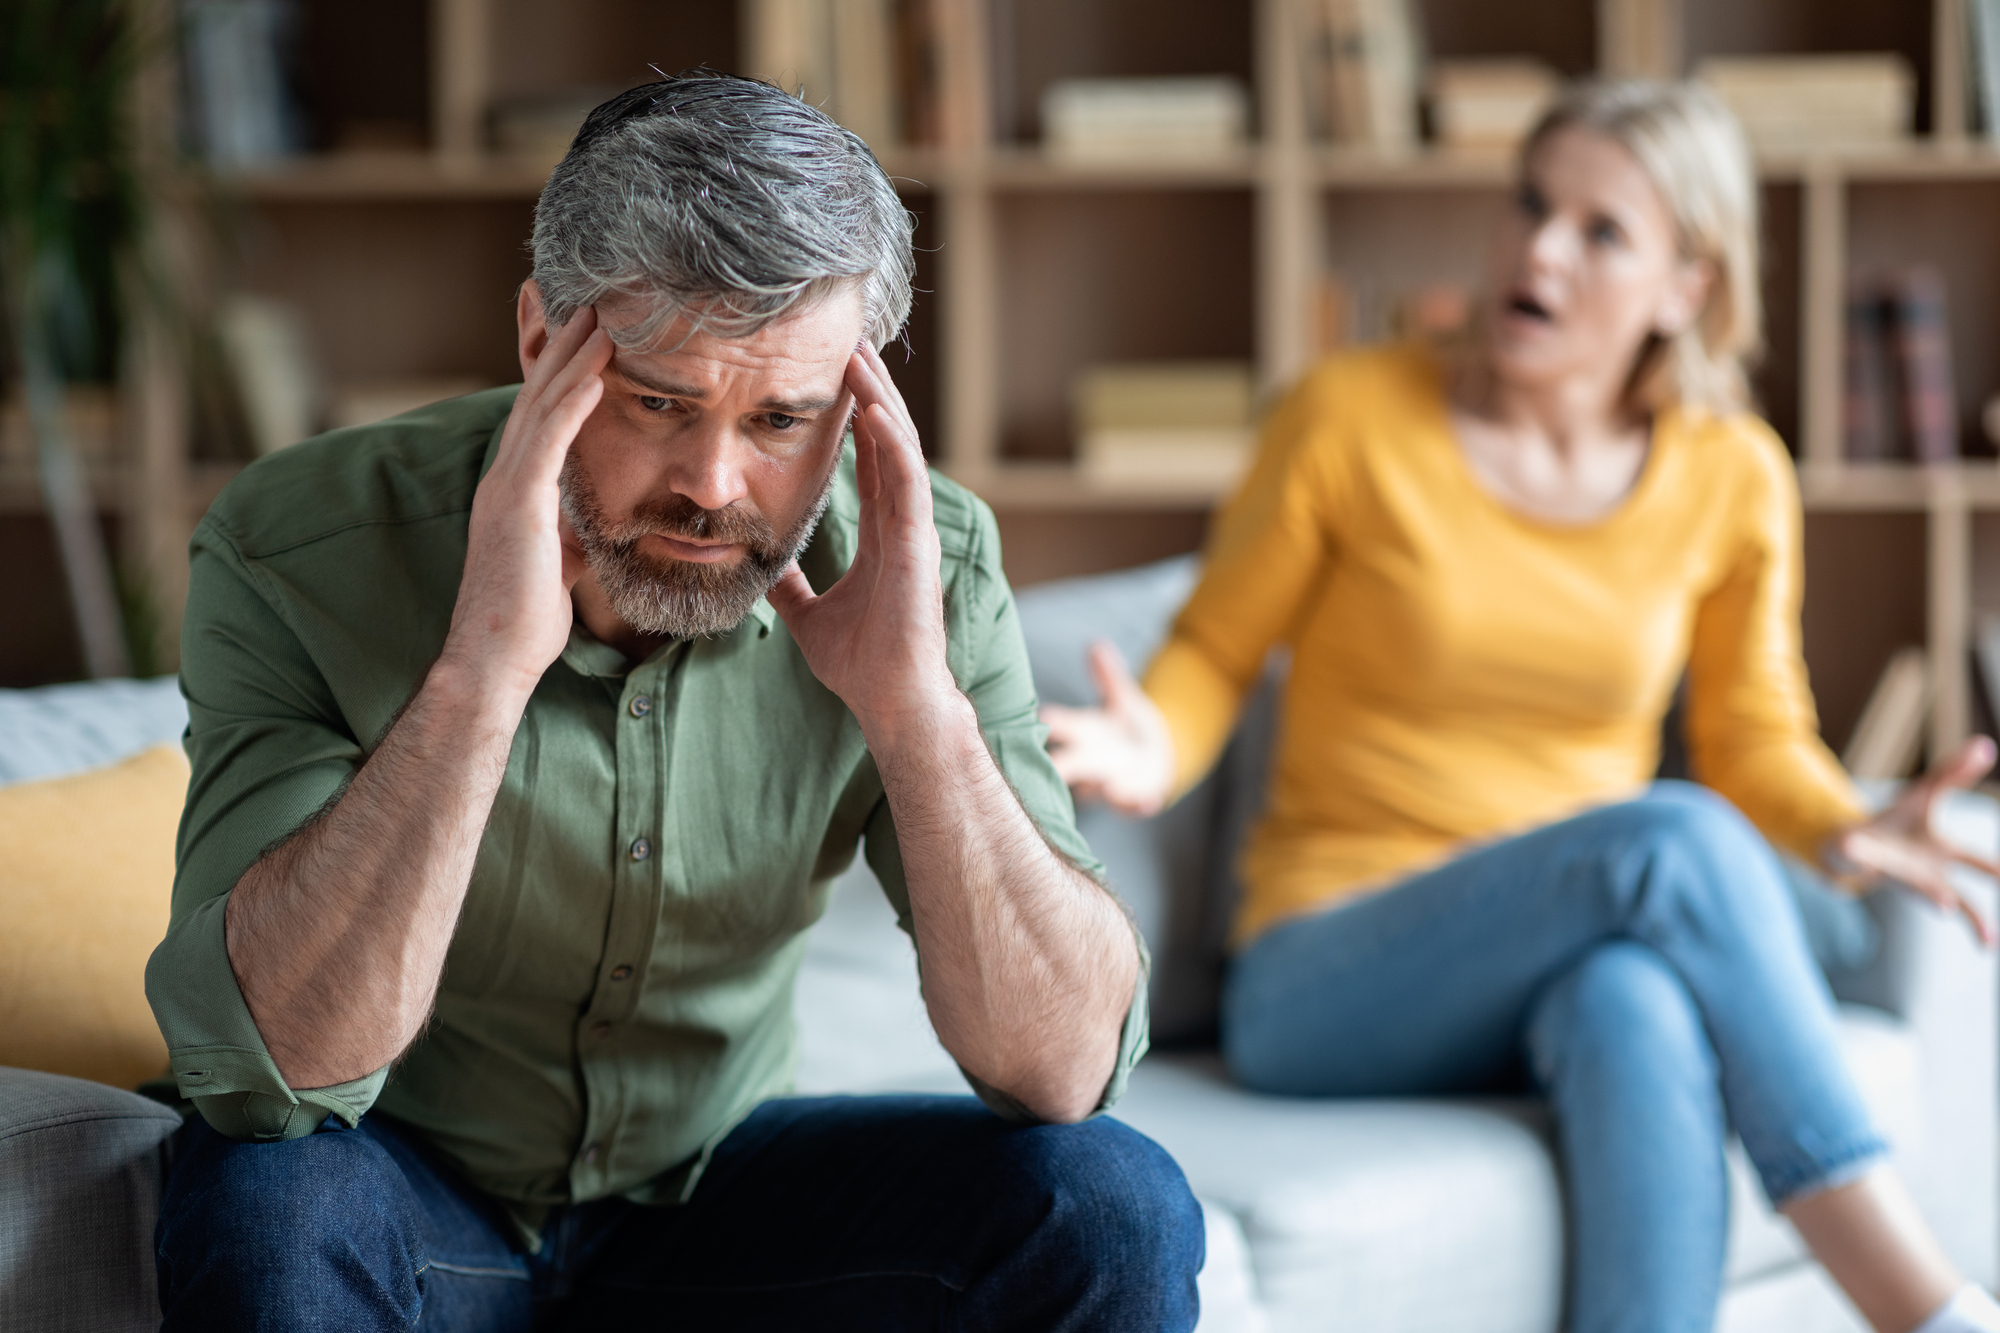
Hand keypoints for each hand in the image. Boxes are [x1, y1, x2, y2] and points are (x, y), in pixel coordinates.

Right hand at [437, 303, 610, 701]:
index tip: (585, 339)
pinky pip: (550, 438)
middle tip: (589, 303)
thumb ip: (569, 536)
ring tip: (601, 318)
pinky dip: (573, 400)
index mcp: (513, 490)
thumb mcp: (557, 565)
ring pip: (543, 406)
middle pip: (536, 397)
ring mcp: (508, 487)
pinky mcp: (520, 504)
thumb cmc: (524, 623)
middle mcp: (504, 479)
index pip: (539, 419)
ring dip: (573, 358)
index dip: (560, 376)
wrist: (493, 659)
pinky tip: (597, 371)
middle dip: (562, 348)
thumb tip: (590, 531)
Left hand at [768, 342, 955, 740]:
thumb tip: (759, 566)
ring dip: (881, 402)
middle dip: (870, 393)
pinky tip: (874, 409)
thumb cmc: (860, 665)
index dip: (855, 419)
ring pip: (900, 450)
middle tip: (849, 345)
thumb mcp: (807, 615)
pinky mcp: (917, 545)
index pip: (869, 462)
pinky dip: (891, 443)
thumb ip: (789, 585)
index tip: (836, 381)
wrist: (888, 701)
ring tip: (860, 359)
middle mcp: (902, 525)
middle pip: (887, 442)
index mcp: (883, 536)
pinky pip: (908, 482)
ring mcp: (913, 531)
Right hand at [1040, 642, 1176, 816]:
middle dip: (1061, 765)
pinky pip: (1133, 805)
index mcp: (1085, 733)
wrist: (1154, 761)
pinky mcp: (1132, 798)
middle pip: (1070, 764)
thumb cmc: (1126, 729)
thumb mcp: (1121, 699)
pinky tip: (1150, 802)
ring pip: (1098, 790)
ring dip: (1103, 788)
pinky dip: (1139, 804)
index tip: (1042, 717)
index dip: (1052, 722)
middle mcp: (1091, 760)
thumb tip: (1096, 644)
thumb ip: (1108, 676)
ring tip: (1108, 785)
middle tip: (1052, 768)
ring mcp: (1109, 782)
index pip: (1062, 727)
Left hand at [1828, 736, 1999, 945]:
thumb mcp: (1921, 795)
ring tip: (1991, 941)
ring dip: (1968, 918)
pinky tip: (1940, 905)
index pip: (1980, 863)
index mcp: (1943, 850)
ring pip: (1946, 902)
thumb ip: (1951, 774)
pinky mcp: (1887, 878)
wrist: (1851, 845)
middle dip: (1994, 891)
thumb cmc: (1892, 823)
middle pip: (1968, 886)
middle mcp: (1932, 871)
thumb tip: (1985, 745)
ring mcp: (1910, 880)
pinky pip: (1906, 887)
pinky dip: (1923, 891)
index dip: (1999, 873)